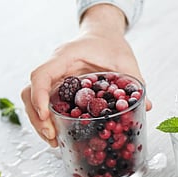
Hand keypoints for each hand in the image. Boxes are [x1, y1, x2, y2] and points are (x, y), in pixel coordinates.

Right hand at [21, 4, 150, 146]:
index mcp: (66, 56)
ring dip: (39, 122)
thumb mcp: (126, 62)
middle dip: (38, 117)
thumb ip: (135, 82)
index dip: (39, 96)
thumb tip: (146, 106)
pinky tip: (59, 133)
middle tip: (52, 137)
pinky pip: (46, 102)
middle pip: (30, 92)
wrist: (103, 35)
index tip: (47, 116)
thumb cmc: (111, 44)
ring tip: (54, 140)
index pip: (41, 75)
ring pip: (33, 99)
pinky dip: (48, 119)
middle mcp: (55, 67)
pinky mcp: (58, 87)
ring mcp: (54, 77)